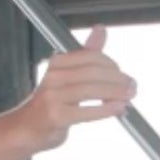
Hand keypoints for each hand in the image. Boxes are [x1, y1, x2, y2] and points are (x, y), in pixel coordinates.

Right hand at [18, 27, 136, 149]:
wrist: (27, 129)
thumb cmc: (51, 104)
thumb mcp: (68, 76)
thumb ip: (87, 55)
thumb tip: (101, 30)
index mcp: (58, 63)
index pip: (91, 57)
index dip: (113, 65)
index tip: (125, 76)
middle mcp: (53, 76)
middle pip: (93, 72)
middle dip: (118, 80)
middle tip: (132, 87)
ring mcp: (53, 96)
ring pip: (91, 90)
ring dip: (115, 93)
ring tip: (129, 98)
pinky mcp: (56, 116)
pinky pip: (86, 111)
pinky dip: (106, 110)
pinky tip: (118, 109)